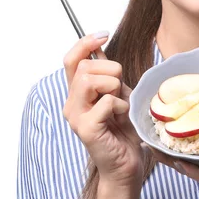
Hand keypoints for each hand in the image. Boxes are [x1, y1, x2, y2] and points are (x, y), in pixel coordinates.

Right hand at [62, 33, 143, 190]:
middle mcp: (71, 103)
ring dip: (114, 87)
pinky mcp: (86, 129)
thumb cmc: (124, 129)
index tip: (104, 35)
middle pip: (85, 67)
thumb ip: (107, 74)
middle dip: (111, 71)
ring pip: (90, 80)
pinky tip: (122, 117)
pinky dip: (121, 105)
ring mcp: (76, 117)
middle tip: (120, 91)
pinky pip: (106, 102)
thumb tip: (100, 48)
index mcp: (78, 93)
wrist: (127, 163)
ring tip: (120, 103)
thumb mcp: (118, 93)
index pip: (71, 59)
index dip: (85, 43)